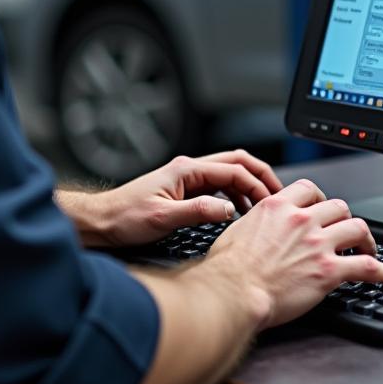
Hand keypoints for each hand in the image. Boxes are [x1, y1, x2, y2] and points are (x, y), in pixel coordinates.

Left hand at [57, 149, 283, 247]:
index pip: (232, 169)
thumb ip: (197, 212)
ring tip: (264, 206)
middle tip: (279, 195)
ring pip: (228, 173)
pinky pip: (218, 186)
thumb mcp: (162, 219)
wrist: (103, 221)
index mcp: (186, 170)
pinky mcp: (184, 190)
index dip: (256, 184)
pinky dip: (235, 194)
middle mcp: (188, 169)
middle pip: (235, 162)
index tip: (272, 202)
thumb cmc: (125, 218)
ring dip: (249, 185)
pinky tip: (240, 212)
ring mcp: (187, 178)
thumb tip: (228, 210)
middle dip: (260, 175)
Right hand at [203, 178, 382, 328]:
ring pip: (357, 228)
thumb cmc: (227, 269)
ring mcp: (318, 244)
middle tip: (344, 234)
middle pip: (338, 206)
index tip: (322, 211)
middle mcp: (302, 220)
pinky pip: (370, 268)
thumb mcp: (236, 231)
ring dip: (366, 239)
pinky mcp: (330, 271)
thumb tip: (255, 230)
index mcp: (278, 206)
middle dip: (344, 219)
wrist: (233, 291)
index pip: (310, 190)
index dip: (320, 200)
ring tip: (368, 250)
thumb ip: (255, 223)